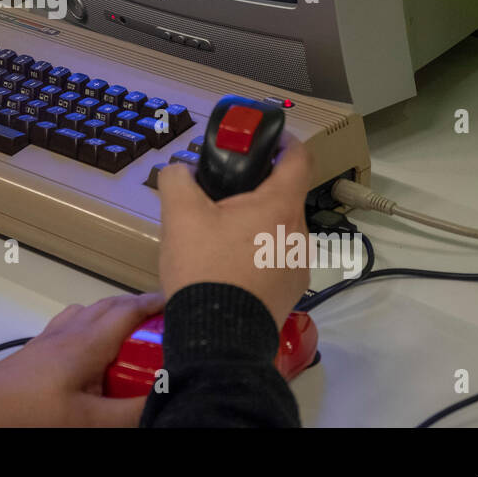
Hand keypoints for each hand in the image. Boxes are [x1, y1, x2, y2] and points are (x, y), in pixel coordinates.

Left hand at [0, 292, 163, 426]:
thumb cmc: (31, 414)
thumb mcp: (91, 421)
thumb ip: (132, 411)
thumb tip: (169, 397)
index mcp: (87, 341)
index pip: (129, 310)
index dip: (156, 303)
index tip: (180, 301)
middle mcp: (68, 332)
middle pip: (108, 306)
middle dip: (137, 308)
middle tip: (162, 322)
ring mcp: (48, 341)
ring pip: (86, 315)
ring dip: (111, 317)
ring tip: (129, 339)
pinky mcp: (34, 354)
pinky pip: (69, 329)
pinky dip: (89, 330)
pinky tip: (90, 356)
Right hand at [156, 138, 311, 328]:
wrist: (218, 336)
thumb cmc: (205, 267)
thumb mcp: (179, 214)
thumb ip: (177, 179)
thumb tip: (180, 170)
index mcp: (280, 205)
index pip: (298, 157)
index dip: (283, 141)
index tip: (265, 140)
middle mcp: (300, 232)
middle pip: (283, 197)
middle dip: (254, 191)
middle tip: (220, 196)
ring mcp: (299, 265)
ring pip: (278, 230)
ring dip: (254, 226)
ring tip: (217, 237)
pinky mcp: (291, 291)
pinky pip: (276, 259)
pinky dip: (256, 255)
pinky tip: (227, 267)